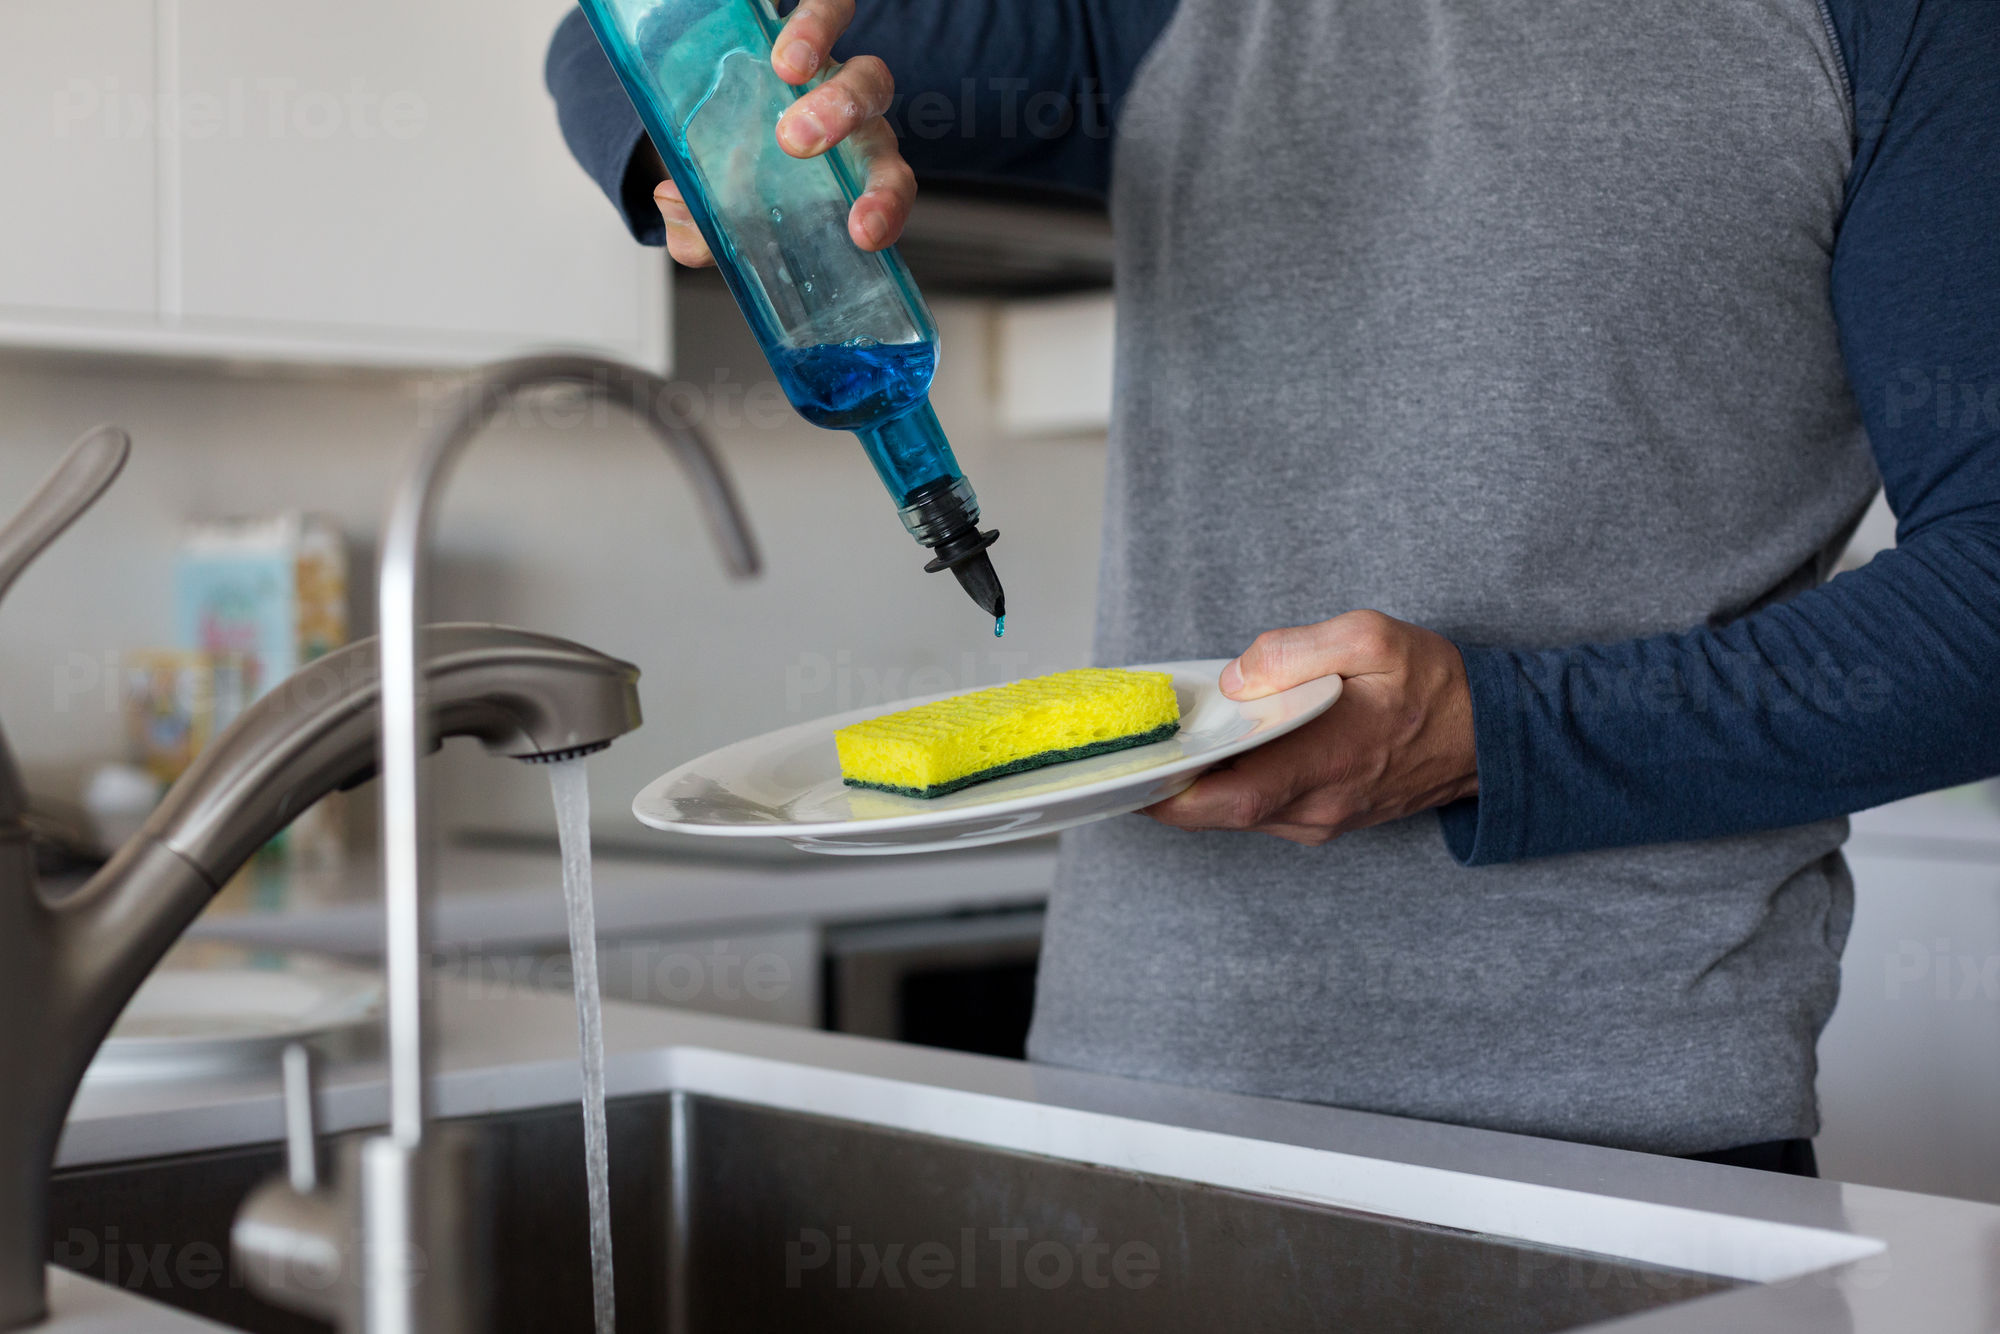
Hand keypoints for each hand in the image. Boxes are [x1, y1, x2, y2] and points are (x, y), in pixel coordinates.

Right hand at [653, 0, 914, 267]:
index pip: (886, 184)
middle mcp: (854, 117)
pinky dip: (813, 23)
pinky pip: (831, 11)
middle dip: (848, 130)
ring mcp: (836, 70)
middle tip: (795, 141)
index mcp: (850, 165)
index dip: (885, 206)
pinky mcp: (814, 22)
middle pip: (878, 128)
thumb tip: (680, 224)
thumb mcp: (718, 196)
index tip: (863, 232)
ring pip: (864, 72)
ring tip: (785, 71)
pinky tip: (779, 42)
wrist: (716, 78)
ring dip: (832, 79)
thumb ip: (703, 229)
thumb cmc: (736, 155)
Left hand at [1143, 611, 1479, 846]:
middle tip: (1125, 752)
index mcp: (1329, 761)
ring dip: (1194, 786)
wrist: (1492, 738)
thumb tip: (1237, 677)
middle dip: (1164, 787)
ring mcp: (1319, 820)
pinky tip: (1212, 751)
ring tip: (1162, 745)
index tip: (1128, 774)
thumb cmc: (1436, 686)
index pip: (1231, 795)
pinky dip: (1225, 786)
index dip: (1170, 792)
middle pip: (1217, 812)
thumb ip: (1299, 651)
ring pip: (1233, 815)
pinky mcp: (1321, 820)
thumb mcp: (1374, 639)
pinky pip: (1256, 811)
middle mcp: (1318, 806)